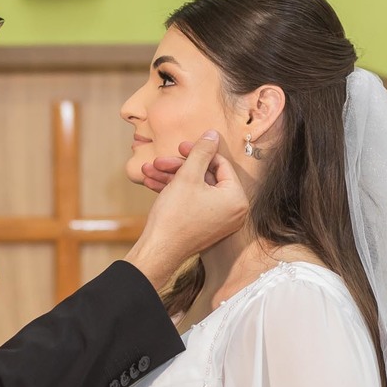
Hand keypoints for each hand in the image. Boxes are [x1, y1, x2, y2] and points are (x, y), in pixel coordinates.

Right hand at [125, 131, 247, 288]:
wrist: (158, 251)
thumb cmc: (175, 216)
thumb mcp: (188, 176)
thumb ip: (202, 152)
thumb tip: (213, 134)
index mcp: (236, 199)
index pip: (221, 164)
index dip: (198, 152)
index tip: (180, 147)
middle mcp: (233, 212)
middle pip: (206, 177)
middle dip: (179, 167)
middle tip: (160, 161)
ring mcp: (219, 221)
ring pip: (195, 189)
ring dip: (171, 178)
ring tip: (149, 171)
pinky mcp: (205, 227)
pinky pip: (192, 203)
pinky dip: (175, 193)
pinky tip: (152, 183)